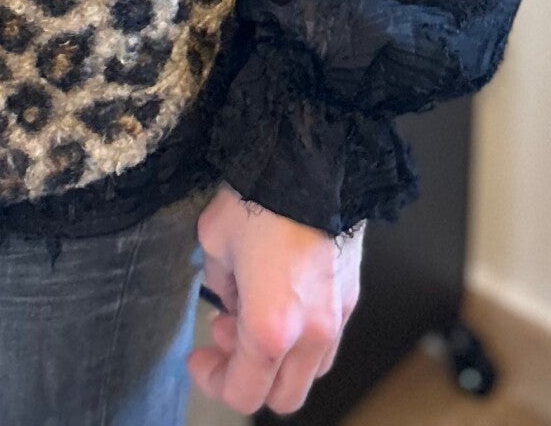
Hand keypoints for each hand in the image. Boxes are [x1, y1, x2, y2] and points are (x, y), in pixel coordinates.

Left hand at [189, 186, 363, 414]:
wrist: (312, 155)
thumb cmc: (260, 196)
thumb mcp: (215, 242)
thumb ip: (221, 285)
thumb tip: (231, 298)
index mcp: (271, 328)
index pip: (244, 392)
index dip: (213, 381)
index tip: (198, 356)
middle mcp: (310, 333)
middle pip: (283, 396)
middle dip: (248, 376)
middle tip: (225, 337)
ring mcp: (337, 315)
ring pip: (310, 371)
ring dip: (279, 358)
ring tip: (253, 312)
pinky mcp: (352, 293)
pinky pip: (327, 338)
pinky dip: (301, 335)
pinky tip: (282, 294)